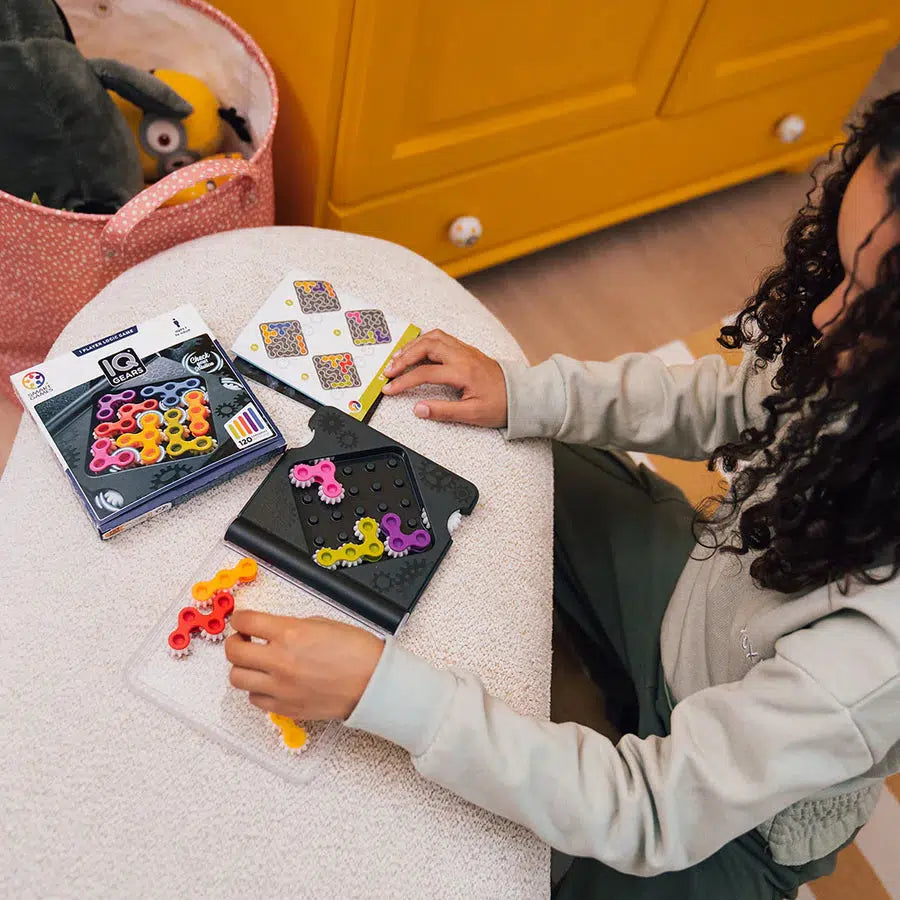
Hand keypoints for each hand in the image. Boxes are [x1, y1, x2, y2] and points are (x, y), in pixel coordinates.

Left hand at [225, 612, 383, 720]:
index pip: (246, 622)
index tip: (242, 620)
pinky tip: (270, 682)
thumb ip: (291, 626)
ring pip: (237, 678)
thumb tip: (271, 630)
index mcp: (290, 634)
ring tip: (255, 663)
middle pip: (234, 652)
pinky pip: (255, 699)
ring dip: (243, 667)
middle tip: (243, 640)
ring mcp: (280, 688)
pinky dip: (258, 689)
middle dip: (235, 642)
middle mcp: (280, 661)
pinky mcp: (285, 708)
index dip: (240, 618)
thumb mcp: (322, 624)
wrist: (374, 683)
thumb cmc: (357, 653)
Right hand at [381, 329, 507, 426]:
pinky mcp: (467, 350)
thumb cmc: (501, 405)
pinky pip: (441, 338)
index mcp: (463, 371)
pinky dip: (424, 341)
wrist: (522, 395)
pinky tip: (417, 350)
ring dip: (412, 346)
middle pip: (426, 346)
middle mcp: (463, 356)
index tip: (390, 389)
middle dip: (403, 357)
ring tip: (398, 358)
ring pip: (433, 337)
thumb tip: (419, 409)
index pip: (425, 373)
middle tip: (389, 371)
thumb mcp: (472, 414)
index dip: (404, 381)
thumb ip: (443, 411)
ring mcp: (465, 350)